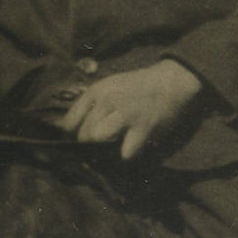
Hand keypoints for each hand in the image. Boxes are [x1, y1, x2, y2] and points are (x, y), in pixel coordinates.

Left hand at [57, 59, 205, 159]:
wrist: (170, 83)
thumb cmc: (135, 88)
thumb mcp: (108, 87)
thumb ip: (88, 106)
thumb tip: (67, 130)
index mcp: (96, 91)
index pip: (69, 123)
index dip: (73, 136)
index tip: (81, 140)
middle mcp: (108, 101)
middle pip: (83, 134)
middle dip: (90, 145)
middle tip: (103, 143)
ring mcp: (125, 114)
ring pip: (97, 139)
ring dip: (103, 149)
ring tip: (113, 145)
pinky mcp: (143, 129)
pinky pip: (125, 153)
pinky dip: (127, 154)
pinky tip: (131, 146)